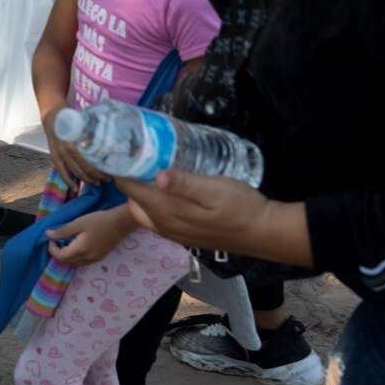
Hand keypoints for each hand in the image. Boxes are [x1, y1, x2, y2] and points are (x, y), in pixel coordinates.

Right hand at [42, 102, 105, 186]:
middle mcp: (69, 149)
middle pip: (86, 168)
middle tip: (107, 179)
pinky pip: (61, 172)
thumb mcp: (84, 125)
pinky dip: (68, 182)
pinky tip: (75, 189)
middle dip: (98, 176)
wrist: (53, 116)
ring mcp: (60, 153)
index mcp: (78, 141)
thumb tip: (109, 146)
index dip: (102, 169)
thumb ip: (92, 136)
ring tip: (97, 183)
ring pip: (76, 172)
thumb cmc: (73, 120)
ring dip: (87, 180)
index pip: (92, 160)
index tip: (111, 172)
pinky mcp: (54, 156)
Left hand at [46, 205, 136, 265]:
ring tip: (66, 242)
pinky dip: (76, 256)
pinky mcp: (100, 257)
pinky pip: (83, 261)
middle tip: (57, 240)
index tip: (51, 238)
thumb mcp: (78, 223)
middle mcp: (87, 259)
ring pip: (75, 263)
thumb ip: (63, 231)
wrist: (120, 223)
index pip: (61, 257)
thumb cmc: (98, 221)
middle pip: (67, 262)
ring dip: (67, 255)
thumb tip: (48, 235)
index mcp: (81, 250)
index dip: (52, 249)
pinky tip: (77, 245)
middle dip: (58, 253)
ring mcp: (95, 259)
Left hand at [118, 169, 301, 259]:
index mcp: (167, 212)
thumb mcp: (215, 190)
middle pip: (131, 200)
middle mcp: (164, 225)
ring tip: (151, 168)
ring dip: (141, 192)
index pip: (129, 189)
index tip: (121, 149)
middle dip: (128, 179)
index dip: (121, 168)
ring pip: (143, 211)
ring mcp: (173, 233)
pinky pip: (156, 219)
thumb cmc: (241, 206)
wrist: (264, 232)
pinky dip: (153, 203)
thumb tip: (156, 177)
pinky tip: (167, 188)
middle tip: (137, 156)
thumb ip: (185, 184)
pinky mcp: (183, 235)